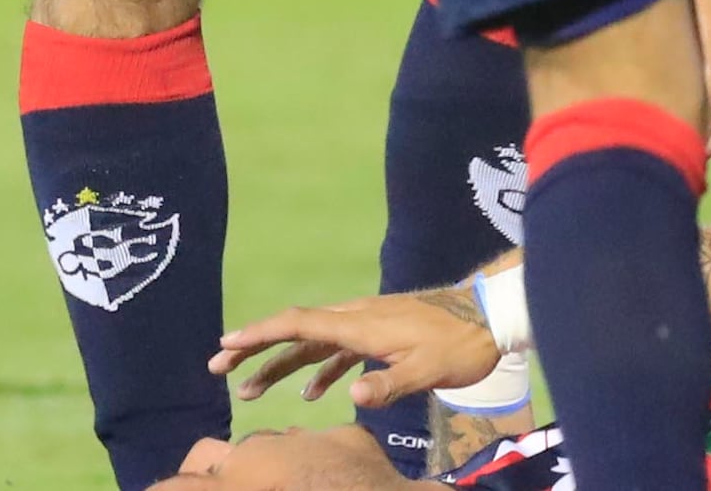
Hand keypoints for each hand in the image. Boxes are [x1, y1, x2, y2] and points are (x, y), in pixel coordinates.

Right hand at [216, 284, 500, 405]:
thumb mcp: (427, 370)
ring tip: (250, 393)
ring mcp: (369, 324)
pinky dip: (319, 369)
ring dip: (281, 365)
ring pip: (313, 342)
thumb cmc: (461, 344)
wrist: (492, 316)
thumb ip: (388, 384)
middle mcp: (358, 318)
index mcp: (361, 324)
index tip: (226, 345)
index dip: (260, 334)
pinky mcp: (382, 334)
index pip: (299, 323)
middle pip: (296, 330)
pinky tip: (310, 394)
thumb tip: (348, 394)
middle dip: (256, 349)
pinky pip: (338, 350)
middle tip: (218, 369)